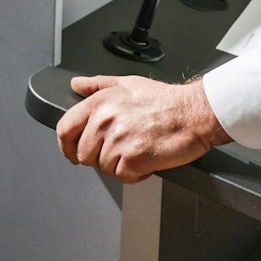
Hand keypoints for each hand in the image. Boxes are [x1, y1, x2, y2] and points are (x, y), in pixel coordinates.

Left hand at [56, 75, 229, 183]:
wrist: (194, 112)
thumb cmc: (165, 100)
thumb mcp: (127, 83)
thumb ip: (97, 85)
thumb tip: (77, 85)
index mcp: (100, 103)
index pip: (65, 129)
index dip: (66, 146)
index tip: (72, 152)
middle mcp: (105, 121)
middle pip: (84, 154)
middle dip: (100, 157)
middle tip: (120, 150)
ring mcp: (118, 140)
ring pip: (104, 167)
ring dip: (120, 165)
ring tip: (137, 151)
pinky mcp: (134, 158)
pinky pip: (123, 176)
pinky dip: (135, 174)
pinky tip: (146, 160)